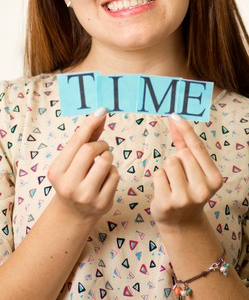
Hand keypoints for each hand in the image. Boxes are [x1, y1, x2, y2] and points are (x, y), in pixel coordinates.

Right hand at [48, 107, 118, 221]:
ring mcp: (85, 196)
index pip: (76, 141)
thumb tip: (100, 113)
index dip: (90, 124)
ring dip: (108, 157)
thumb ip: (85, 137)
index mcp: (57, 171)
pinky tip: (105, 179)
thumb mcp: (72, 160)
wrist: (74, 213)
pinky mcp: (102, 203)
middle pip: (91, 150)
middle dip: (101, 145)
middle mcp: (68, 185)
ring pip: (106, 161)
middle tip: (101, 148)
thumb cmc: (74, 178)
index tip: (102, 111)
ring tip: (102, 164)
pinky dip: (113, 172)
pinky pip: (115, 175)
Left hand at [151, 114, 222, 227]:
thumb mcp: (193, 169)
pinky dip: (159, 179)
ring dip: (167, 169)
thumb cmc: (188, 188)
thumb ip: (185, 143)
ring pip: (169, 162)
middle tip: (181, 176)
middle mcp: (203, 189)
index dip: (186, 130)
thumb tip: (175, 119)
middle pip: (181, 154)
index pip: (198, 148)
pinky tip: (166, 190)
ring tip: (173, 183)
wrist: (182, 222)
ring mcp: (185, 198)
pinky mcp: (167, 203)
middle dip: (177, 159)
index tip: (175, 115)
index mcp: (214, 179)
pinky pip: (158, 174)